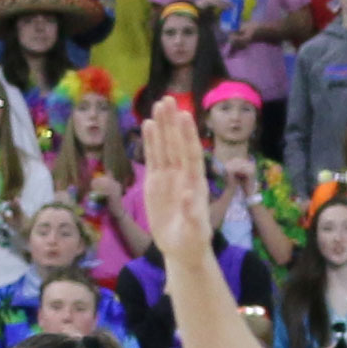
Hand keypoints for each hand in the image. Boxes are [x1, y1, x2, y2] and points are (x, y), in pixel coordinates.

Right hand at [138, 99, 211, 259]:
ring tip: (160, 104)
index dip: (188, 136)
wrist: (182, 248)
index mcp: (196, 184)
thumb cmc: (193, 240)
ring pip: (165, 147)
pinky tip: (149, 125)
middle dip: (173, 123)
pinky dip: (151, 142)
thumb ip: (192, 214)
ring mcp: (170, 177)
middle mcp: (184, 175)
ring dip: (163, 126)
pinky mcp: (156, 182)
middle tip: (169, 99)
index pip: (192, 155)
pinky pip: (153, 158)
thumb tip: (187, 193)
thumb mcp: (196, 231)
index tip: (185, 115)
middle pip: (177, 144)